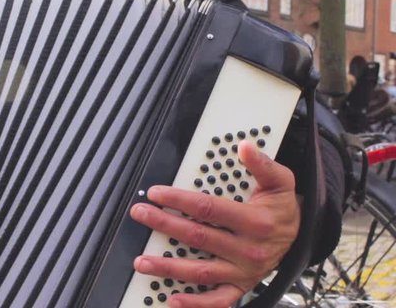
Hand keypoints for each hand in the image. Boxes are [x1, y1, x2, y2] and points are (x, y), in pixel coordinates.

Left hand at [130, 140, 299, 307]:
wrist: (299, 235)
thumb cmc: (281, 206)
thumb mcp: (280, 180)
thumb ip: (262, 164)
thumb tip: (245, 147)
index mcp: (256, 222)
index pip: (208, 209)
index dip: (179, 200)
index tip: (156, 193)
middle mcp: (248, 250)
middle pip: (198, 237)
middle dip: (164, 225)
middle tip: (140, 214)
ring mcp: (243, 271)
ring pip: (200, 272)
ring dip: (168, 268)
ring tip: (142, 261)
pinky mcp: (240, 286)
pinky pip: (217, 300)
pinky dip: (195, 304)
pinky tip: (172, 299)